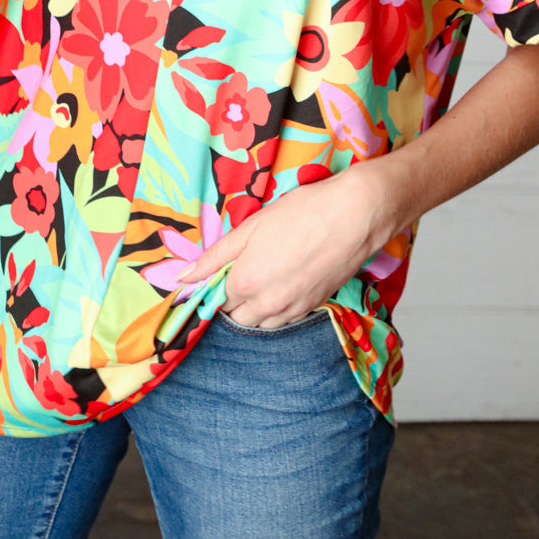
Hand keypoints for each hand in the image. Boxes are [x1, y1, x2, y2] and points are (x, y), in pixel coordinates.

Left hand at [179, 167, 390, 328]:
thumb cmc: (302, 213)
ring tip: (262, 280)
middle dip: (231, 301)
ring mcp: (291, 310)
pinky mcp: (311, 308)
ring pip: (259, 325)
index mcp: (244, 282)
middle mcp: (266, 304)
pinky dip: (275, 311)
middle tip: (240, 274)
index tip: (218, 273)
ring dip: (253, 310)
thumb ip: (215, 256)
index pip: (214, 300)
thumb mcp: (251, 227)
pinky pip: (283, 322)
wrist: (355, 216)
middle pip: (234, 318)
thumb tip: (183, 277)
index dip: (213, 285)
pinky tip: (281, 286)